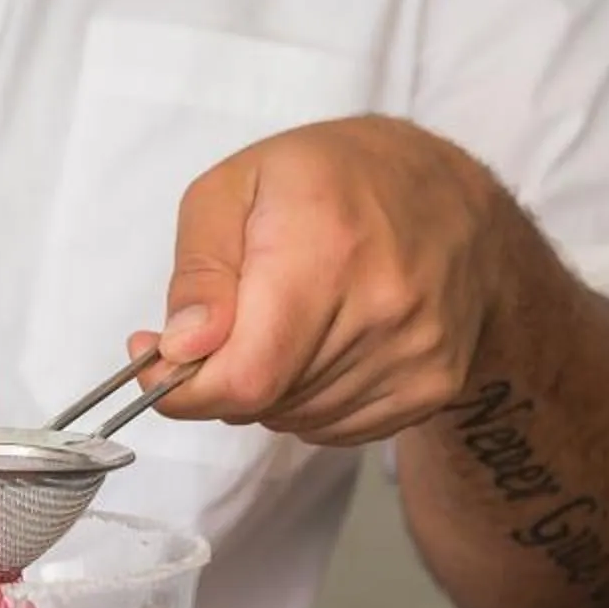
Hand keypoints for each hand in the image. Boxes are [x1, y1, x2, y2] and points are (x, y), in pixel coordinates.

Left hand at [135, 118, 509, 447]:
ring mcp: (417, 355)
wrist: (450, 196)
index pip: (246, 374)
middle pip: (266, 401)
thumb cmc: (331, 178)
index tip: (158, 364)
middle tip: (221, 325)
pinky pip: (339, 429)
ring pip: (298, 421)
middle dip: (222, 375)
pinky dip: (309, 401)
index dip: (187, 388)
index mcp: (325, 251)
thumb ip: (199, 271)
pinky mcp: (435, 386)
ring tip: (281, 321)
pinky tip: (317, 344)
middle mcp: (383, 310)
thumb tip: (179, 348)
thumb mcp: (235, 187)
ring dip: (267, 389)